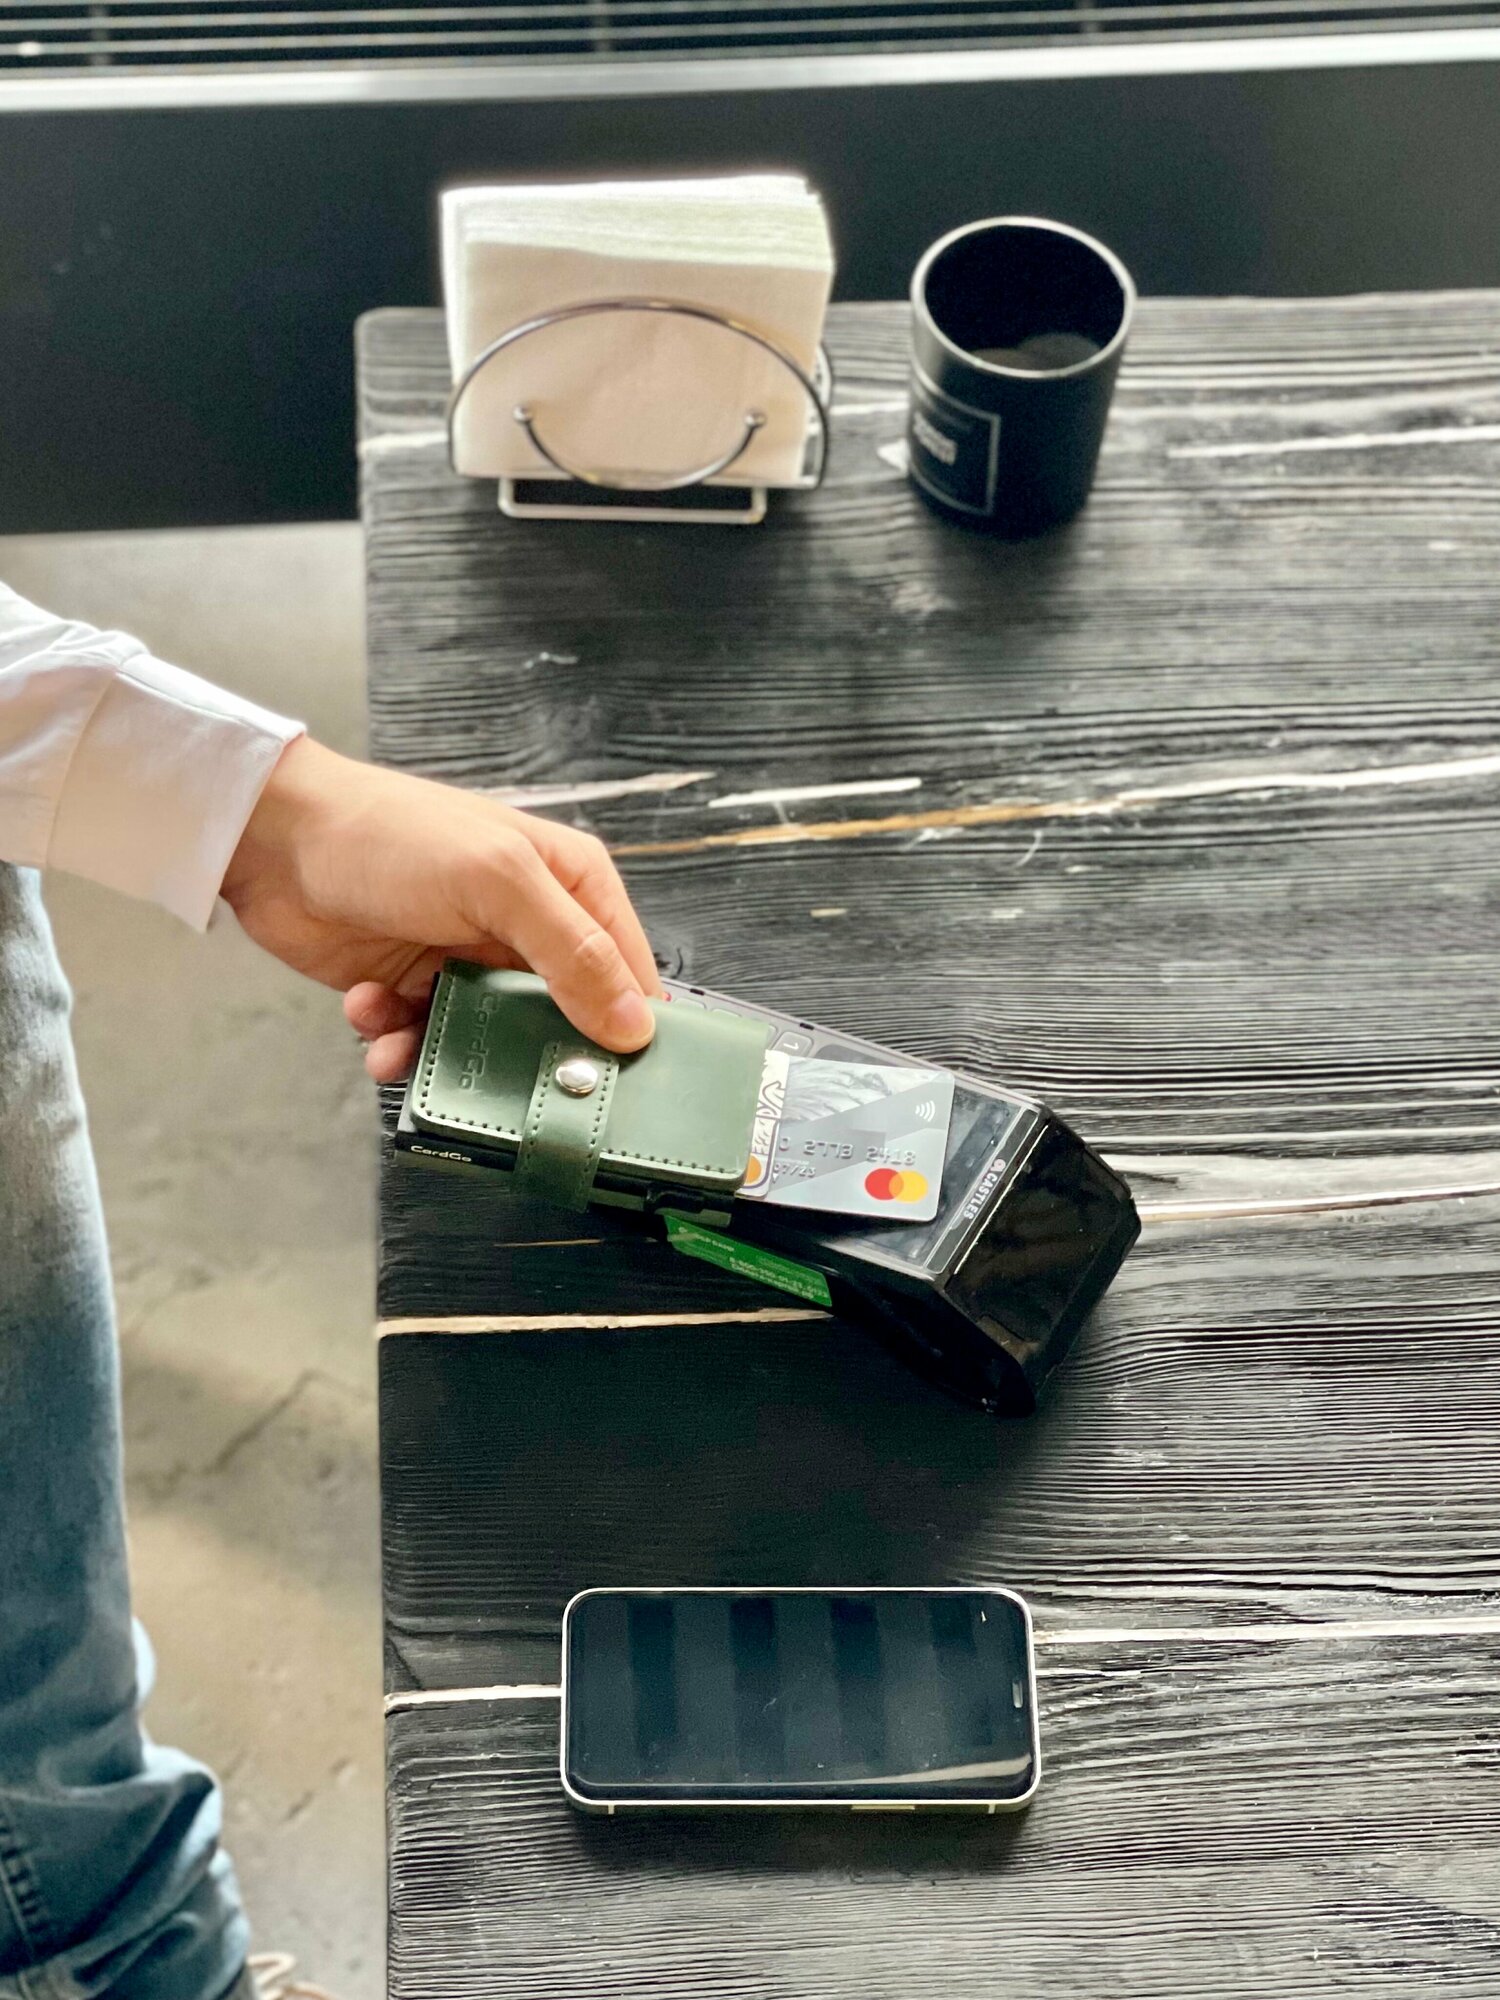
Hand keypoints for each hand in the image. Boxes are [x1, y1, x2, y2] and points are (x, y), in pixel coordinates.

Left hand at [222, 738, 661, 1081]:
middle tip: (507, 1087)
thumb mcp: (498, 883)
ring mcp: (472, 960)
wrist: (275, 839)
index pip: (630, 972)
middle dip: (531, 1057)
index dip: (628, 1029)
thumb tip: (636, 1025)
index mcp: (571, 885)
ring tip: (407, 1037)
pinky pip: (430, 1041)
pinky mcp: (418, 987)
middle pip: (564, 1021)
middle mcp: (530, 926)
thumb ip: (573, 954)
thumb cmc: (392, 836)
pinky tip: (370, 1012)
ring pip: (492, 1042)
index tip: (614, 1082)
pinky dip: (399, 1043)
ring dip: (450, 1052)